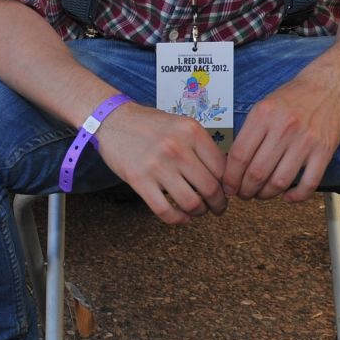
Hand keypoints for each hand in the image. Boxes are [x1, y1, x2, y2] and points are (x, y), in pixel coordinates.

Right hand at [92, 103, 228, 224]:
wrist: (112, 119)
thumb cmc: (149, 125)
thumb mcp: (180, 125)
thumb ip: (200, 147)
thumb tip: (222, 176)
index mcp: (192, 132)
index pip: (222, 168)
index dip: (227, 185)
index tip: (225, 192)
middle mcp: (177, 148)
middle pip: (210, 188)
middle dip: (218, 204)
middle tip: (217, 208)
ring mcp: (157, 165)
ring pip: (191, 203)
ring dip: (199, 213)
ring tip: (198, 211)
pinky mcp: (139, 180)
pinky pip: (165, 211)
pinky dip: (178, 219)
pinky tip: (181, 217)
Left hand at [221, 63, 339, 202]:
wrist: (328, 86)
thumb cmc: (292, 98)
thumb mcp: (264, 106)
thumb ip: (249, 133)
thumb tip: (232, 165)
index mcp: (263, 115)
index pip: (239, 155)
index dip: (231, 178)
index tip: (229, 187)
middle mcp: (284, 128)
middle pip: (257, 172)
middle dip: (246, 190)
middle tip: (243, 194)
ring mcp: (306, 141)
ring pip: (280, 181)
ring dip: (267, 195)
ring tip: (261, 195)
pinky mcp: (324, 151)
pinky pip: (309, 183)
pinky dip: (296, 196)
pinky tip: (288, 196)